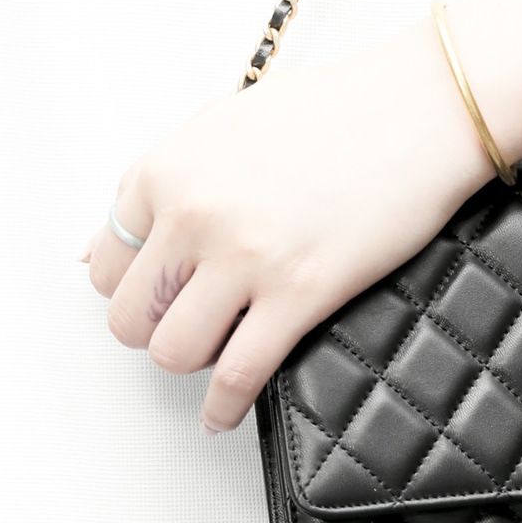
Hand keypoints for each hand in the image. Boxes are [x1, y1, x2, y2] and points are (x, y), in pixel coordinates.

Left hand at [84, 19, 490, 432]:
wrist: (424, 107)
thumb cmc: (340, 107)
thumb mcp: (229, 124)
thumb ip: (169, 181)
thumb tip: (97, 249)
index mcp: (170, 167)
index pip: (107, 258)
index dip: (134, 283)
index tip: (160, 291)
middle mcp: (194, 212)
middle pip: (130, 315)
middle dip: (157, 327)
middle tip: (192, 321)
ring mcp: (245, 255)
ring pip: (172, 352)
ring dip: (193, 361)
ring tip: (219, 351)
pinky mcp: (299, 292)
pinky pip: (237, 375)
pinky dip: (223, 408)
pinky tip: (224, 415)